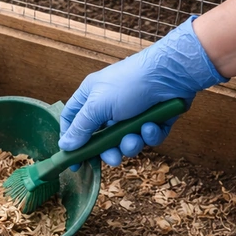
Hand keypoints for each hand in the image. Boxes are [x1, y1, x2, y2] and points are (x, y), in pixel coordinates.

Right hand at [58, 17, 224, 165]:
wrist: (169, 74)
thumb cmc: (129, 83)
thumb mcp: (98, 105)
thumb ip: (81, 127)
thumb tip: (65, 146)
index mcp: (91, 97)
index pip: (73, 120)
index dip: (71, 140)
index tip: (73, 161)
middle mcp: (110, 106)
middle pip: (102, 139)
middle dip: (109, 151)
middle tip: (114, 159)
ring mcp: (133, 114)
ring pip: (126, 141)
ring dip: (131, 143)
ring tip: (136, 137)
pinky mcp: (154, 120)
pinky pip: (147, 138)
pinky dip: (150, 134)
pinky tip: (153, 125)